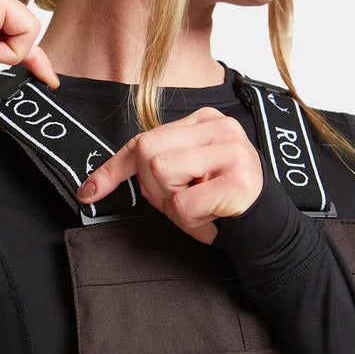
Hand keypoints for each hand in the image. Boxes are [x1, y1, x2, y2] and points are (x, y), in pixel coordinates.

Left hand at [75, 107, 262, 243]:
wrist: (265, 231)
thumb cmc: (218, 205)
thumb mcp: (179, 182)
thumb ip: (148, 173)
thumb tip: (92, 187)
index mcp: (203, 122)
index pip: (143, 140)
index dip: (112, 169)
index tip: (89, 192)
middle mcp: (220, 127)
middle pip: (148, 153)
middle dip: (155, 189)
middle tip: (185, 201)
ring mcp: (233, 150)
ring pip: (162, 173)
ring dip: (175, 204)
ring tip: (202, 206)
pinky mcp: (239, 180)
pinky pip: (186, 204)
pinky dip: (192, 221)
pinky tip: (214, 216)